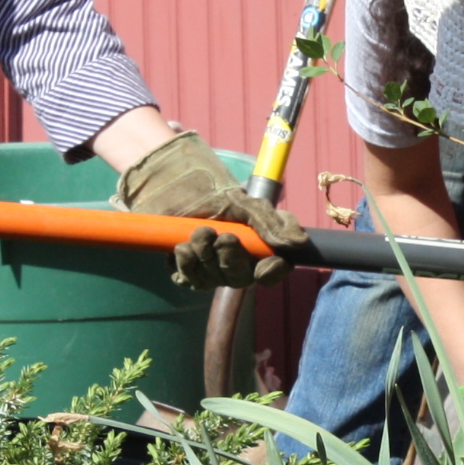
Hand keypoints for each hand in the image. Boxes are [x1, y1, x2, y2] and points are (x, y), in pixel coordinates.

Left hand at [116, 129, 310, 287]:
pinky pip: (189, 280)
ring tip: (198, 231)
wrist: (166, 184)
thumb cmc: (207, 190)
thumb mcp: (240, 201)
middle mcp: (235, 262)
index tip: (263, 268)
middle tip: (221, 235)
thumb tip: (298, 244)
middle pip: (241, 278)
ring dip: (205, 256)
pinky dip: (186, 263)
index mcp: (255, 246)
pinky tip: (182, 247)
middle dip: (230, 258)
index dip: (272, 272)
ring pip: (213, 280)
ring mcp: (209, 270)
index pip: (274, 269)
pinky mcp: (186, 271)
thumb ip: (269, 221)